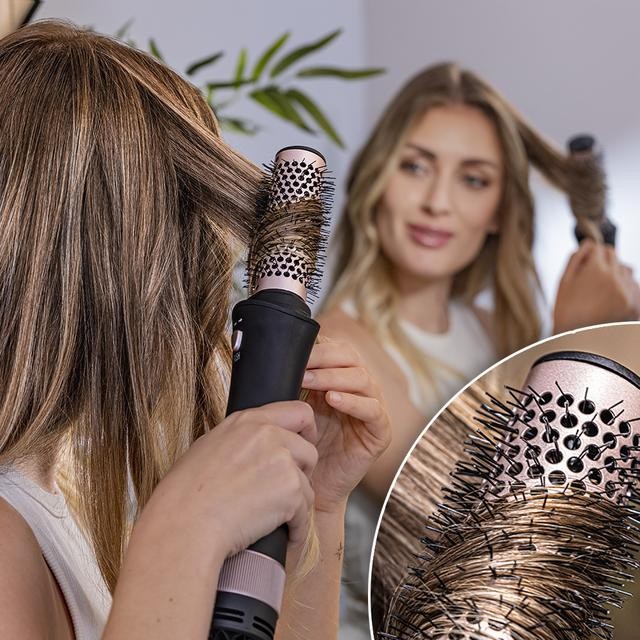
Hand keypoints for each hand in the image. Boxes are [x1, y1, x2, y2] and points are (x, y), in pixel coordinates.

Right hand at [141, 401, 318, 557]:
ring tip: (274, 519)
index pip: (298, 412)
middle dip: (302, 473)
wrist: (185, 523)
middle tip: (284, 492)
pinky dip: (296, 530)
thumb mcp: (209, 446)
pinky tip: (284, 537)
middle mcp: (269, 434)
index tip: (304, 444)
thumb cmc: (186, 494)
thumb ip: (240, 438)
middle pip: (309, 450)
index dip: (306, 431)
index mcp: (248, 421)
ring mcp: (282, 460)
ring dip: (296, 503)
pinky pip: (305, 514)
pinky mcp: (291, 490)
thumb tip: (253, 445)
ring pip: (308, 484)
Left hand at [301, 337, 390, 513]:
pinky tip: (333, 400)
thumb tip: (271, 358)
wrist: (313, 486)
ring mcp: (373, 408)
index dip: (318, 347)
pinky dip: (352, 402)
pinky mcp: (380, 431)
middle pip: (351, 358)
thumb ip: (293, 384)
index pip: (337, 349)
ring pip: (362, 379)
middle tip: (299, 365)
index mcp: (341, 379)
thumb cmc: (303, 446)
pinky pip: (372, 410)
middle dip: (323, 358)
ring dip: (333, 377)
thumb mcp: (295, 408)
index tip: (292, 351)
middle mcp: (360, 389)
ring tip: (308, 380)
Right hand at [553, 239, 639, 333]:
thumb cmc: (567, 315)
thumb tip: (587, 244)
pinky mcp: (635, 304)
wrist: (579, 344)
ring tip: (600, 293)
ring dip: (615, 274)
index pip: (598, 247)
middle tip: (591, 278)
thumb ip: (576, 260)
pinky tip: (609, 302)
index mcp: (595, 270)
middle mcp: (616, 278)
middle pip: (613, 255)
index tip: (585, 262)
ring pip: (625, 269)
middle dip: (602, 262)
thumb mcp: (563, 283)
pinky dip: (624, 289)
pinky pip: (633, 286)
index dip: (590, 254)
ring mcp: (628, 291)